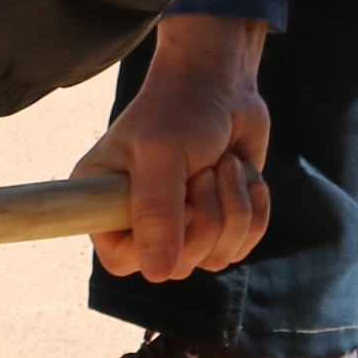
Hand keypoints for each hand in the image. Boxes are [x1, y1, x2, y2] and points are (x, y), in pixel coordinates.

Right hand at [80, 12, 271, 282]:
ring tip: (222, 165)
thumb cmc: (180, 109)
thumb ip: (156, 212)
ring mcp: (181, 224)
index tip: (177, 204)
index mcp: (103, 201)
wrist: (223, 83)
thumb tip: (156, 274)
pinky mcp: (218, 221)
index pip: (120, 260)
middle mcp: (138, 219)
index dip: (157, 243)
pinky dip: (254, 208)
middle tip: (204, 170)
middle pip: (177, 265)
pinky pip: (243, 245)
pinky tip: (244, 175)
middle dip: (206, 216)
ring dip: (233, 207)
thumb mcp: (162, 153)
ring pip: (216, 257)